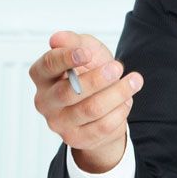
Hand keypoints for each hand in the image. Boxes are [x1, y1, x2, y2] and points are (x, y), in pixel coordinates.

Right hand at [28, 30, 141, 174]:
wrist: (101, 107)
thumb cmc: (89, 74)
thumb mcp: (85, 51)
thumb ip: (73, 41)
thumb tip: (57, 38)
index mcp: (42, 76)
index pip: (48, 65)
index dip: (67, 58)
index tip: (86, 53)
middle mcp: (45, 101)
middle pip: (69, 92)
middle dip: (97, 79)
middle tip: (117, 67)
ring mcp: (58, 123)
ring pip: (91, 109)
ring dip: (116, 93)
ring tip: (134, 81)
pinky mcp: (76, 139)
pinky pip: (102, 126)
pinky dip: (119, 112)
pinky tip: (126, 101)